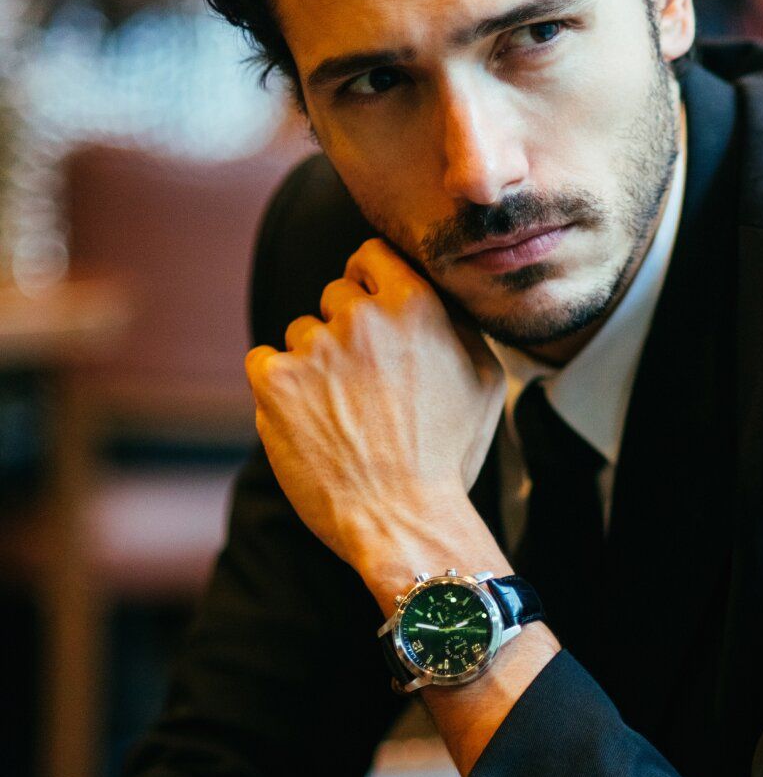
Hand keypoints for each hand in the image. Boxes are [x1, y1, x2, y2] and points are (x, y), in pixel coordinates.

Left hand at [245, 238, 505, 576]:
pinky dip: (277, 388)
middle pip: (335, 296)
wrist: (402, 521)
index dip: (370, 282)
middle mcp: (361, 317)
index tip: (371, 311)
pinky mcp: (274, 381)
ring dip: (314, 364)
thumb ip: (459, 325)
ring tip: (342, 415)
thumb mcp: (485, 381)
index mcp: (414, 306)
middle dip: (345, 332)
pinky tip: (307, 420)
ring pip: (300, 333)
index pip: (371, 256)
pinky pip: (263, 361)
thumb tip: (438, 296)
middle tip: (364, 385)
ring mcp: (313, 347)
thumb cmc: (448, 456)